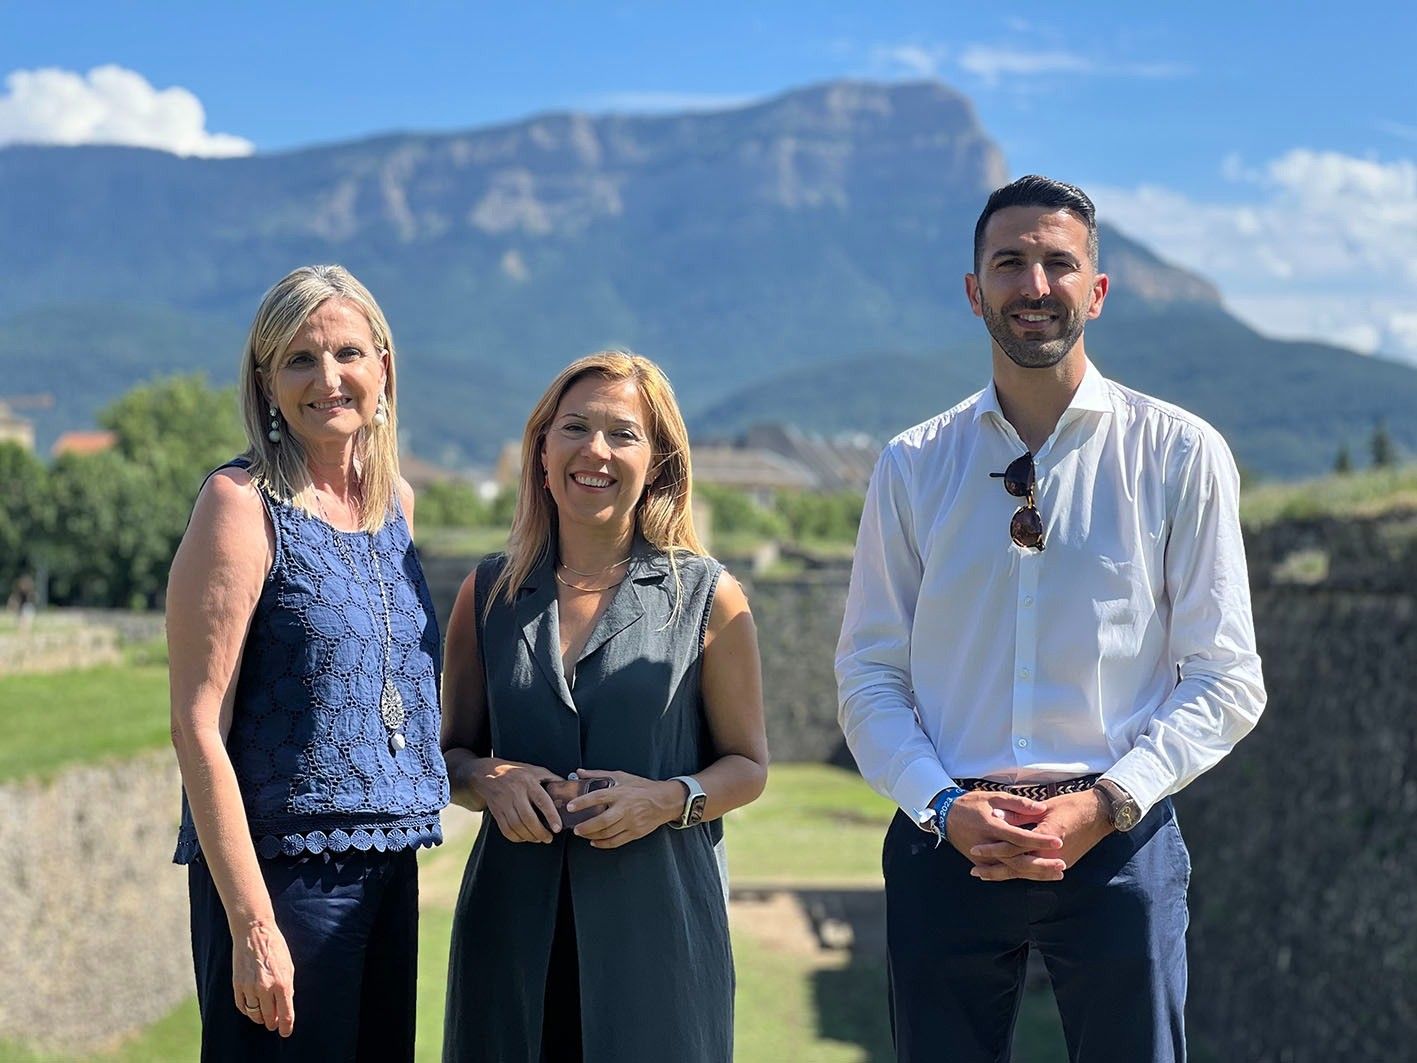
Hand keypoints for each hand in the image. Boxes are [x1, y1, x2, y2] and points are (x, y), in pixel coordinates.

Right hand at [231, 918, 294, 1036]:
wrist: (255, 932)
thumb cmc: (275, 948)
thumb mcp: (289, 967)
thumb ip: (287, 988)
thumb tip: (285, 1007)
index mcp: (282, 983)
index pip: (285, 1014)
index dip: (286, 1027)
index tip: (286, 1032)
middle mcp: (265, 988)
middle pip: (269, 1017)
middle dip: (273, 1023)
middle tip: (274, 1023)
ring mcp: (249, 987)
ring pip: (254, 1014)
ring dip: (260, 1018)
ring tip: (264, 1015)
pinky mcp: (237, 984)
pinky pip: (242, 1006)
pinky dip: (247, 1010)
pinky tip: (252, 1007)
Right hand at [470, 758, 564, 842]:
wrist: (488, 773)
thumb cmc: (516, 772)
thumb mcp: (535, 770)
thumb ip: (551, 779)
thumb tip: (568, 787)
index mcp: (528, 782)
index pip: (542, 800)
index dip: (551, 816)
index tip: (557, 828)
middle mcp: (515, 792)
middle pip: (528, 818)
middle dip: (540, 832)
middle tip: (549, 838)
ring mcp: (504, 803)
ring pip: (517, 825)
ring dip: (529, 836)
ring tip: (539, 839)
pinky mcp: (496, 811)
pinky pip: (506, 829)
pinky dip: (516, 837)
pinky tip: (524, 837)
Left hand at [566, 769, 683, 848]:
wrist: (664, 800)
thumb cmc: (642, 787)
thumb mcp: (622, 776)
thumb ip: (599, 775)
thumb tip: (579, 772)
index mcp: (621, 792)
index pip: (598, 797)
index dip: (582, 802)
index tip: (570, 807)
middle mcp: (626, 808)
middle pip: (602, 821)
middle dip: (586, 827)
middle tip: (575, 829)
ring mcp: (631, 822)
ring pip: (608, 833)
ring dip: (592, 835)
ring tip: (582, 834)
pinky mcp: (635, 832)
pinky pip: (616, 841)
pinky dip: (603, 844)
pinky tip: (595, 842)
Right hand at [944, 790, 1065, 881]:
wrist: (945, 816)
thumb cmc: (971, 804)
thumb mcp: (994, 797)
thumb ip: (1018, 803)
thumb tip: (1041, 808)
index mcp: (992, 826)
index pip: (1020, 837)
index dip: (1040, 840)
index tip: (1058, 841)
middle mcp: (988, 845)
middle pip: (1018, 860)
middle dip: (1042, 864)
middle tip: (1062, 865)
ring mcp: (983, 857)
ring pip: (1012, 870)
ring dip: (1035, 874)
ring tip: (1056, 874)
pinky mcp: (980, 863)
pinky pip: (1002, 872)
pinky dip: (1020, 876)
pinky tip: (1036, 877)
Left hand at [967, 790, 1112, 881]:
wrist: (1101, 813)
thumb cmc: (1073, 805)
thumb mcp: (1045, 807)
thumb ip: (1021, 815)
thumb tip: (997, 818)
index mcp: (1047, 837)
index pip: (1015, 847)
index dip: (994, 849)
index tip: (975, 849)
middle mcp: (1054, 854)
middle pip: (1019, 867)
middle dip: (996, 870)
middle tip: (975, 871)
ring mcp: (1061, 861)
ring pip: (1028, 873)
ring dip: (1006, 875)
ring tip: (986, 876)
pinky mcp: (1065, 862)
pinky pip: (1039, 872)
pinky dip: (1022, 874)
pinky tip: (1009, 874)